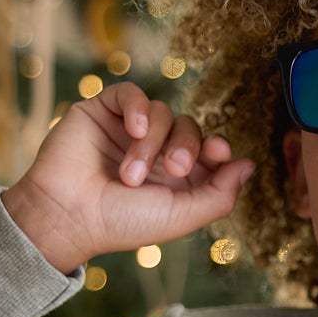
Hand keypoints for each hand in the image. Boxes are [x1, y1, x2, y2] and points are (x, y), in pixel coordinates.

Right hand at [1, 82, 254, 272]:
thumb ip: (220, 195)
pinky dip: (139, 107)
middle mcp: (155, 151)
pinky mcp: (102, 111)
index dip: (218, 147)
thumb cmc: (123, 223)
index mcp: (176, 178)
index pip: (209, 150)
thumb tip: (249, 165)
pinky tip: (136, 128)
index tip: (218, 153)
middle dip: (187, 146)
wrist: (68, 215)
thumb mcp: (181, 216)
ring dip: (152, 143)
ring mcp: (129, 130)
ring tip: (130, 174)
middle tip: (172, 168)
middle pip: (190, 127)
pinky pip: (131, 93)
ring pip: (163, 112)